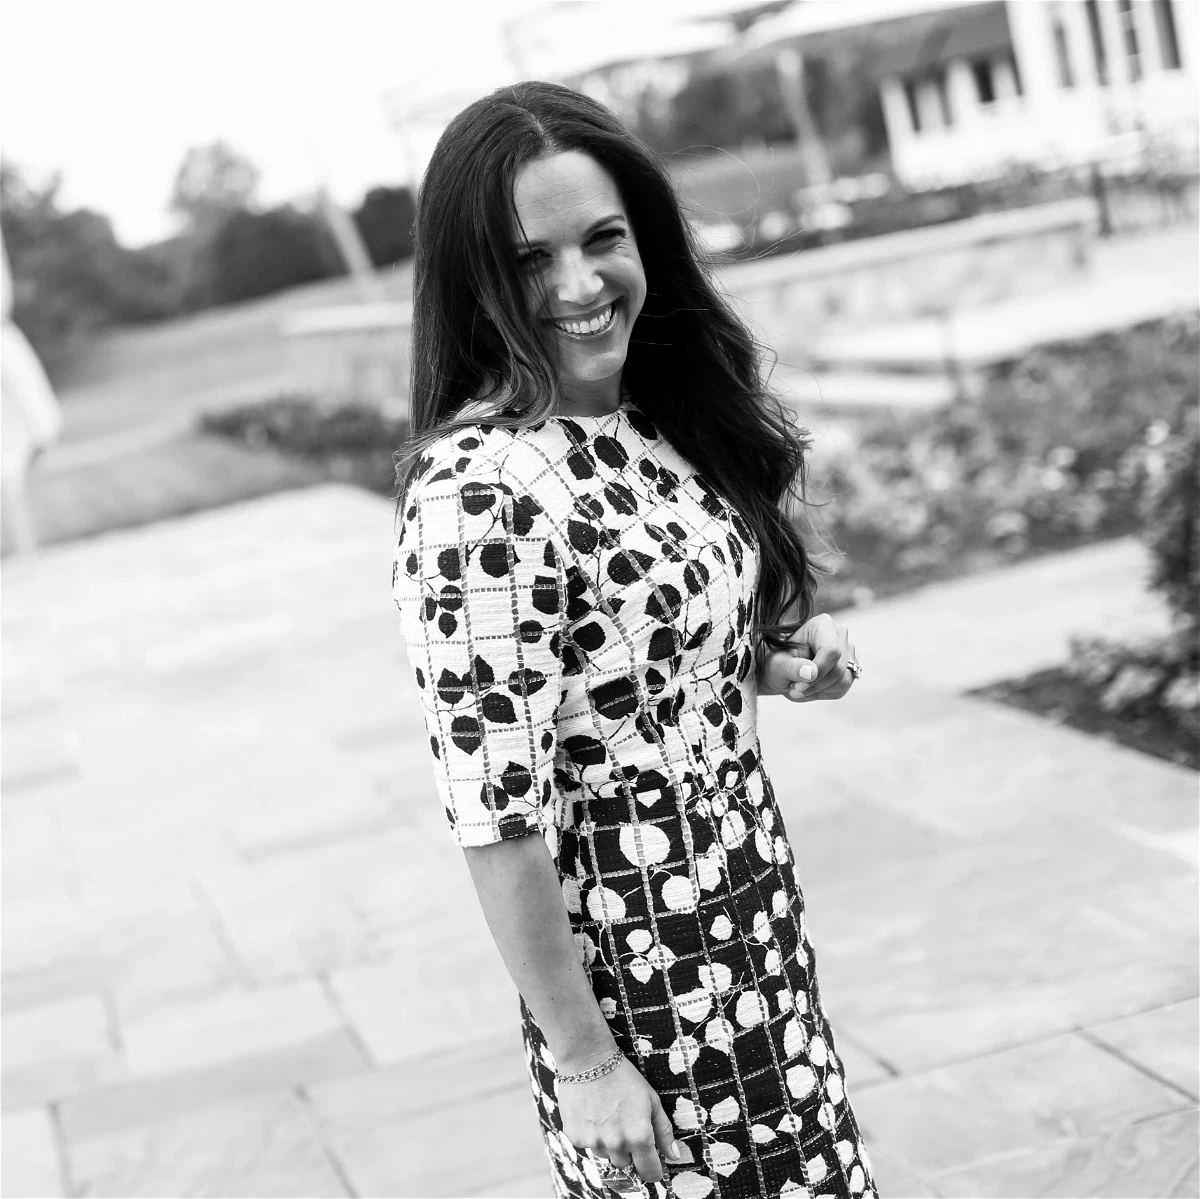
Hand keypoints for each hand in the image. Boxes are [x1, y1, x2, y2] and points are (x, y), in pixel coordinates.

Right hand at [558, 1057, 689, 1184]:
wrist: (588, 1060)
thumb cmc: (623, 1076)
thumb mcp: (651, 1099)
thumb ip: (663, 1131)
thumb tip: (674, 1156)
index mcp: (639, 1136)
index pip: (649, 1172)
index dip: (652, 1168)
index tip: (651, 1161)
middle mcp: (616, 1144)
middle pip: (626, 1164)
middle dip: (629, 1150)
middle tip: (625, 1124)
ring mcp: (593, 1142)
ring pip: (606, 1155)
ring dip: (608, 1143)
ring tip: (607, 1115)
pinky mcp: (575, 1137)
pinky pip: (587, 1146)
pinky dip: (591, 1135)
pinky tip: (592, 1113)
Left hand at [758, 612, 857, 701]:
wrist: (781, 671)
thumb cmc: (778, 663)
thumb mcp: (778, 665)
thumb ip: (793, 667)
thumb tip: (811, 673)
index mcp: (823, 624)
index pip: (831, 651)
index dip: (818, 671)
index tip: (798, 685)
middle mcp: (840, 634)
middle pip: (838, 668)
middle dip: (815, 684)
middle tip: (795, 689)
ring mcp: (848, 651)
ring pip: (843, 680)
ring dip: (819, 689)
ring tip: (800, 687)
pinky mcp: (851, 668)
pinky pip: (843, 688)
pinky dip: (824, 692)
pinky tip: (811, 686)